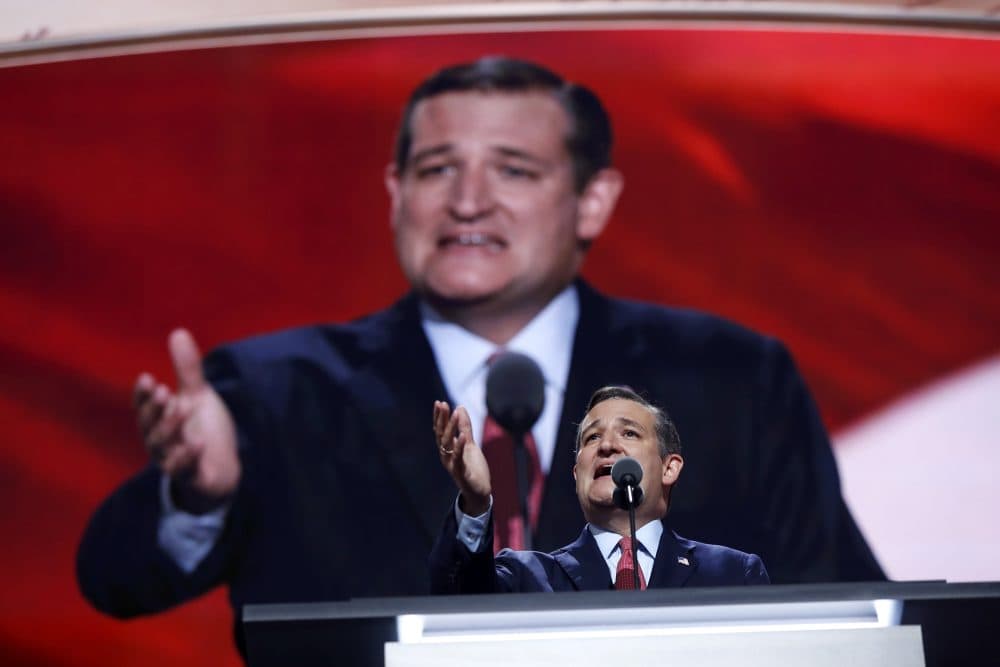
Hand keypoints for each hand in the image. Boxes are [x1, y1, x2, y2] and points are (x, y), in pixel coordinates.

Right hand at [134, 328, 239, 511]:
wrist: (222, 468)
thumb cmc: (204, 429)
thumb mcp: (197, 396)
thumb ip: (187, 370)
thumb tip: (178, 331)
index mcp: (158, 421)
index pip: (144, 407)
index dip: (143, 395)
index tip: (147, 378)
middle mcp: (159, 442)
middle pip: (149, 426)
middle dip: (154, 410)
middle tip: (164, 391)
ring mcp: (173, 460)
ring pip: (163, 447)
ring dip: (171, 428)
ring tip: (183, 407)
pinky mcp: (191, 477)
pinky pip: (184, 469)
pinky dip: (189, 457)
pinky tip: (198, 442)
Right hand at [433, 401, 490, 515]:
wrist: (479, 492)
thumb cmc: (472, 467)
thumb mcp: (470, 444)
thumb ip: (465, 427)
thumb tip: (460, 408)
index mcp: (447, 449)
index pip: (440, 430)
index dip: (439, 417)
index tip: (439, 403)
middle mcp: (446, 456)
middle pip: (441, 435)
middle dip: (442, 419)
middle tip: (443, 404)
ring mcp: (452, 465)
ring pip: (448, 445)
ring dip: (451, 429)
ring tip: (455, 414)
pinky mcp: (461, 474)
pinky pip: (458, 459)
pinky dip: (459, 447)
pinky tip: (462, 436)